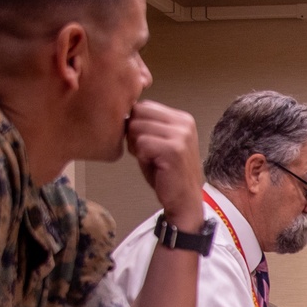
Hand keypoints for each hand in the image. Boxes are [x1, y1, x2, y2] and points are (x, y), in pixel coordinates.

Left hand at [125, 100, 203, 231]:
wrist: (184, 200)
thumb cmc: (167, 173)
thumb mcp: (158, 141)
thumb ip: (147, 124)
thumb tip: (123, 110)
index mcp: (181, 118)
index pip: (143, 106)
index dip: (136, 124)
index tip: (148, 144)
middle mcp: (184, 122)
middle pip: (138, 113)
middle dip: (134, 133)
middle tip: (147, 153)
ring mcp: (181, 135)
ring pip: (137, 127)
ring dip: (137, 146)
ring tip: (151, 159)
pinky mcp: (174, 149)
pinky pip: (141, 143)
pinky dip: (141, 156)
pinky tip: (154, 165)